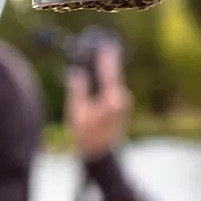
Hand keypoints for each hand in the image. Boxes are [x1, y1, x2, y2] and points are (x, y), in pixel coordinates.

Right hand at [65, 43, 130, 158]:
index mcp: (111, 100)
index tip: (107, 46)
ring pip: (113, 83)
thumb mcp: (76, 112)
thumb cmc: (86, 135)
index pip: (109, 74)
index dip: (107, 59)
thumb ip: (77, 90)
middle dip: (108, 63)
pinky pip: (114, 90)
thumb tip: (76, 73)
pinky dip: (107, 82)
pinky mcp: (122, 107)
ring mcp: (124, 104)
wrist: (99, 155)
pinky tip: (101, 75)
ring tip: (101, 57)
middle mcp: (121, 100)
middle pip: (113, 76)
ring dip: (107, 73)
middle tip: (106, 46)